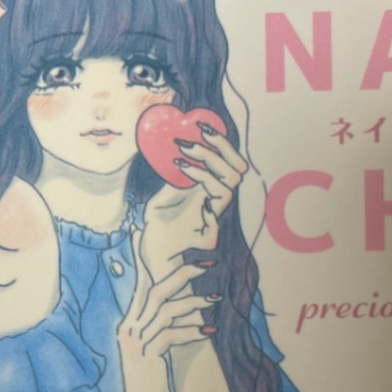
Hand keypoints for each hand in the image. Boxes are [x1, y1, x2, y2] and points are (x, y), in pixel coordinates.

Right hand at [118, 229, 217, 391]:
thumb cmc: (155, 379)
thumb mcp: (156, 347)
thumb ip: (163, 325)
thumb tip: (184, 303)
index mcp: (131, 322)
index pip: (141, 283)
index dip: (149, 257)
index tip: (161, 237)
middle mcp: (129, 330)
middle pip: (155, 290)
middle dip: (182, 272)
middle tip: (208, 262)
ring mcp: (136, 344)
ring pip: (165, 310)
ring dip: (193, 302)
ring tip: (216, 300)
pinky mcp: (146, 358)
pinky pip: (170, 336)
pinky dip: (191, 332)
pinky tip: (209, 334)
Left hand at [141, 122, 247, 281]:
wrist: (153, 266)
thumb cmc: (156, 236)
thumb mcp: (162, 200)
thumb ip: (175, 182)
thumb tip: (175, 155)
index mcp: (208, 195)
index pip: (229, 165)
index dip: (220, 143)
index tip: (199, 125)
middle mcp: (216, 206)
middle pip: (238, 170)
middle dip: (221, 148)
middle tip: (195, 134)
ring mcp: (214, 219)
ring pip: (231, 183)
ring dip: (209, 160)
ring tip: (183, 150)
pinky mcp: (207, 234)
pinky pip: (216, 203)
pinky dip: (201, 178)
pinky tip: (180, 168)